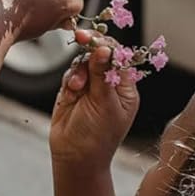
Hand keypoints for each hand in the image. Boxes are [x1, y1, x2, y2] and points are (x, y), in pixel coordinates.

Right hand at [49, 28, 140, 173]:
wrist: (74, 158)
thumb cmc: (97, 137)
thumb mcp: (104, 104)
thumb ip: (102, 74)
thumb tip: (104, 49)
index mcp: (125, 89)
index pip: (119, 58)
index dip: (107, 45)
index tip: (95, 37)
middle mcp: (109, 86)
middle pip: (99, 56)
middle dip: (90, 51)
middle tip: (81, 37)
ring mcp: (90, 89)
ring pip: (82, 64)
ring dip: (77, 72)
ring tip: (76, 88)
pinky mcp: (72, 93)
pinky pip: (70, 75)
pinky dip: (69, 81)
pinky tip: (70, 94)